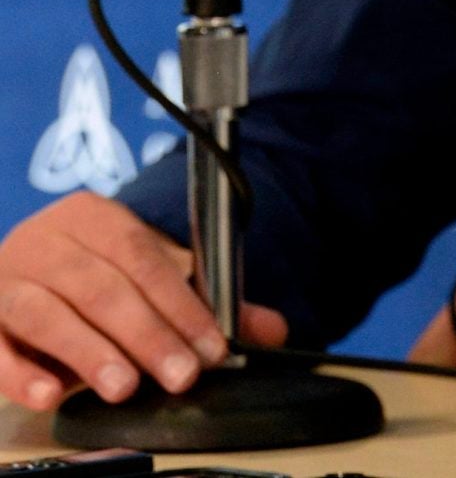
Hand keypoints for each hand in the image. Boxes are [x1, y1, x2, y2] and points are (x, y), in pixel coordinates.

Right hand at [0, 191, 287, 409]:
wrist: (16, 271)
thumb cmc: (92, 277)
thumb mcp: (147, 279)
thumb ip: (202, 303)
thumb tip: (272, 330)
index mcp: (93, 218)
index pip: (144, 258)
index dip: (180, 304)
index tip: (211, 348)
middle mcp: (44, 240)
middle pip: (100, 286)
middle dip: (146, 334)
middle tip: (179, 375)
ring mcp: (5, 278)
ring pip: (45, 313)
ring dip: (89, 352)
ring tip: (124, 387)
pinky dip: (20, 372)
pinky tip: (50, 393)